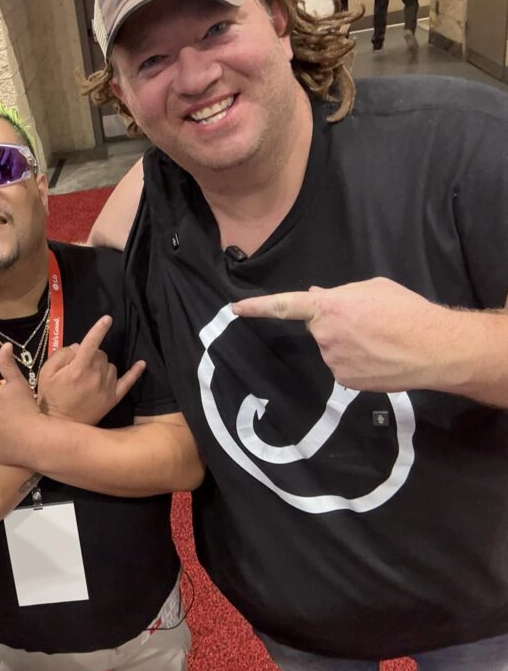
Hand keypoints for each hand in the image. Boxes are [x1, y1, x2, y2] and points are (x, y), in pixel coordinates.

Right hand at [37, 315, 144, 424]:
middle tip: (78, 367)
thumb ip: (61, 355)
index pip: (91, 343)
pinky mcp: (113, 398)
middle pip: (101, 353)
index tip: (107, 318)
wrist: (61, 425)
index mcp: (78, 369)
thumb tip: (78, 347)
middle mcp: (96, 376)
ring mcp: (107, 388)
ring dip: (102, 365)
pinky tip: (142, 364)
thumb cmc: (51, 398)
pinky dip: (135, 372)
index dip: (99, 330)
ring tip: (89, 378)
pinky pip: (128, 382)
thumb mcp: (46, 373)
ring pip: (111, 365)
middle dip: (91, 354)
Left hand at [231, 278, 447, 391]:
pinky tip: (378, 358)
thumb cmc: (407, 311)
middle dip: (335, 323)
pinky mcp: (344, 381)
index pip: (284, 306)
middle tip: (368, 322)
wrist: (435, 349)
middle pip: (319, 327)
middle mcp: (324, 336)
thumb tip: (313, 299)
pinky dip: (356, 362)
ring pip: (331, 348)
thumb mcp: (372, 289)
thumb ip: (339, 295)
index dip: (258, 307)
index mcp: (329, 308)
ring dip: (348, 343)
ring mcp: (332, 361)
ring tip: (379, 340)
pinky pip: (342, 366)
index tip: (236, 309)